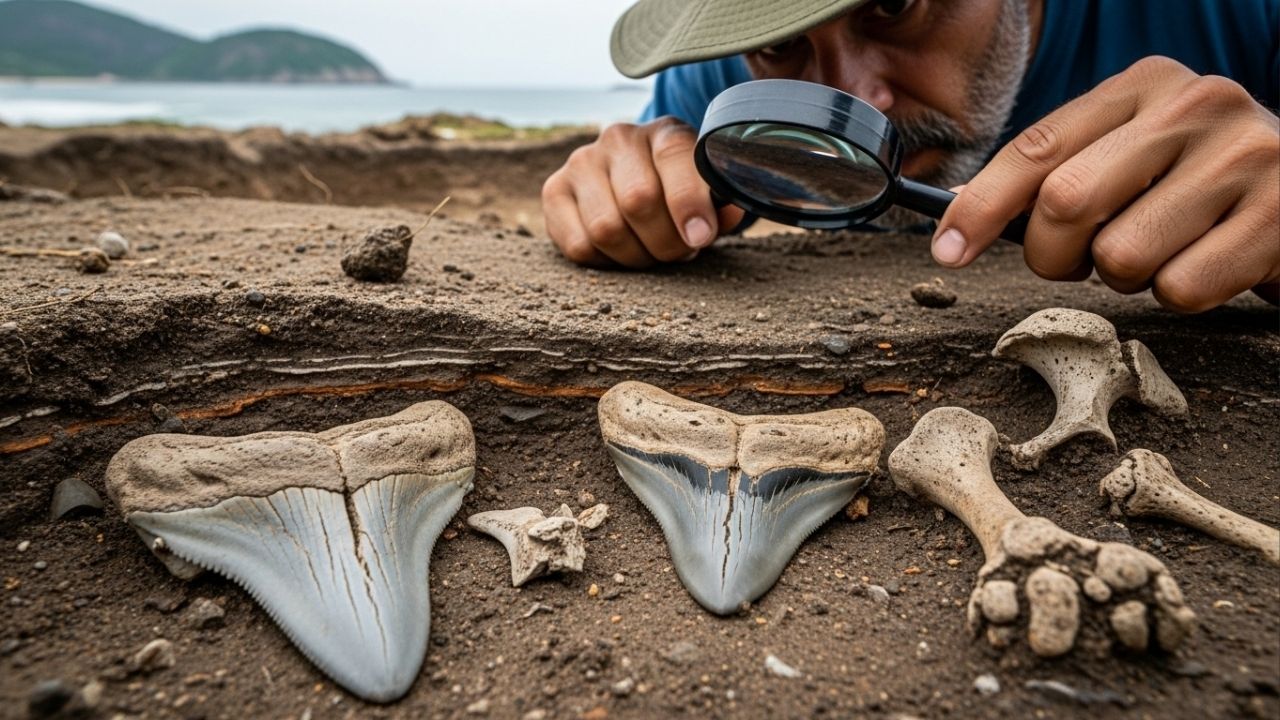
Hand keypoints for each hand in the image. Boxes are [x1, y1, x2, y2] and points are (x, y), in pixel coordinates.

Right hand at [541, 117, 745, 267]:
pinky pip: (579, 245)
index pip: (674, 157)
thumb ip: (719, 205)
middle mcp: (618, 138)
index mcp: (664, 131)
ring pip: (607, 228)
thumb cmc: (677, 194)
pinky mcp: (554, 191)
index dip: (688, 202)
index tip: (701, 236)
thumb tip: (725, 215)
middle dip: (665, 241)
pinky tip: (620, 252)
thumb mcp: (706, 194)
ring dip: (635, 256)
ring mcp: (581, 162)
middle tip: (679, 252)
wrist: (630, 185)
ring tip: (650, 252)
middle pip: (638, 201)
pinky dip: (605, 262)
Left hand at [932, 56, 1279, 311]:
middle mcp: (1196, 105)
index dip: (980, 206)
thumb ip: (1059, 171)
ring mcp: (1243, 157)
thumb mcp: (1132, 153)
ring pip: (1121, 256)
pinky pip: (1180, 288)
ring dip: (1125, 277)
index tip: (947, 250)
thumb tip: (962, 214)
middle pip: (1065, 202)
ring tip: (1162, 250)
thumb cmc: (1201, 183)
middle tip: (1078, 260)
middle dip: (1053, 253)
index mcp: (1145, 85)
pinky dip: (1180, 294)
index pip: (1037, 148)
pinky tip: (1208, 261)